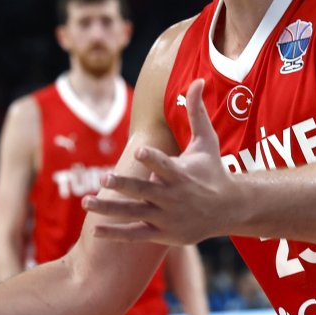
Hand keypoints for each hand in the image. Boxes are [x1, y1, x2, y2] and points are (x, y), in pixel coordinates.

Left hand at [82, 79, 236, 244]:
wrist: (228, 209)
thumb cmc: (213, 170)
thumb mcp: (207, 141)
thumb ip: (197, 111)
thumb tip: (198, 80)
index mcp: (181, 174)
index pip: (164, 165)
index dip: (152, 158)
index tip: (138, 150)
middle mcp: (172, 197)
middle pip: (144, 191)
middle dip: (125, 185)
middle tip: (104, 178)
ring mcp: (166, 217)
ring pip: (134, 213)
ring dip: (110, 209)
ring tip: (86, 202)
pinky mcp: (162, 233)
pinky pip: (134, 234)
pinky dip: (116, 233)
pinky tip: (95, 230)